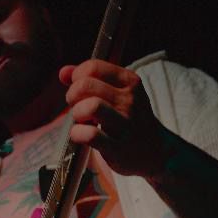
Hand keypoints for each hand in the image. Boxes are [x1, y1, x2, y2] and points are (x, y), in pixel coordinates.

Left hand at [60, 60, 167, 177]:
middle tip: (76, 106)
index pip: (93, 67)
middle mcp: (129, 101)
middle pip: (86, 86)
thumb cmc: (129, 119)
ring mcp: (125, 125)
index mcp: (130, 82)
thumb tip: (63, 72)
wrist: (155, 150)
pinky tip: (80, 135)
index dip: (77, 77)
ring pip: (91, 106)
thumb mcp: (118, 93)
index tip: (79, 89)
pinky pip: (90, 135)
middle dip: (72, 95)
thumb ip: (90, 79)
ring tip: (81, 120)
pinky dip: (77, 134)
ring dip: (77, 114)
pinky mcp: (118, 148)